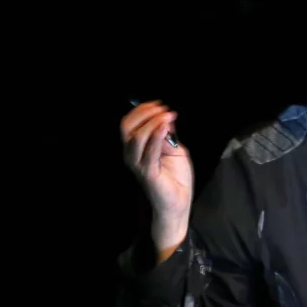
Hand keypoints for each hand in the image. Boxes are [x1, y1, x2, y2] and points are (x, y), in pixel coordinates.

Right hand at [120, 100, 193, 241]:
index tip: (159, 105)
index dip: (142, 110)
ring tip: (167, 117)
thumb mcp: (174, 148)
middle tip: (163, 110)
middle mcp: (132, 156)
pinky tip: (165, 128)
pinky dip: (156, 137)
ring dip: (152, 123)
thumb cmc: (175, 177)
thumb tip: (165, 118)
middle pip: (127, 128)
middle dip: (145, 114)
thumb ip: (167, 134)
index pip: (129, 124)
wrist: (178, 202)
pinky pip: (149, 152)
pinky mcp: (148, 173)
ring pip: (136, 138)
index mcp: (135, 148)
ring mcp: (138, 165)